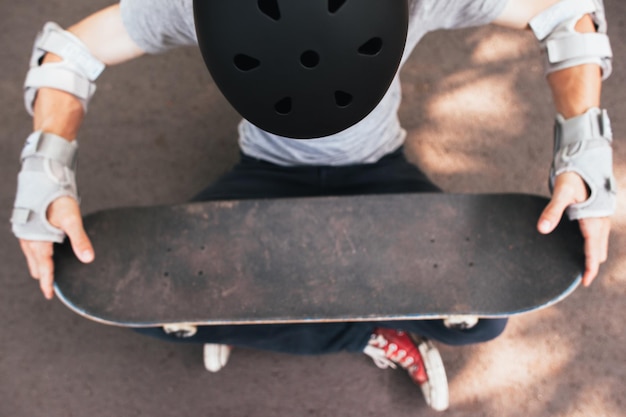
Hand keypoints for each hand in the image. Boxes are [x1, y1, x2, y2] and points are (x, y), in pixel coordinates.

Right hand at [19, 197, 93, 298]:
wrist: (43, 179)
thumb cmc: (58, 199)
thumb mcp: (72, 220)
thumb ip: (80, 240)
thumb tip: (88, 259)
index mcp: (39, 240)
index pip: (44, 267)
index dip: (47, 281)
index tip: (49, 295)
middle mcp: (28, 239)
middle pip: (35, 264)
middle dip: (42, 275)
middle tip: (49, 287)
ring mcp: (26, 232)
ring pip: (31, 256)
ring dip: (39, 265)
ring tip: (45, 274)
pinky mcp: (28, 226)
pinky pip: (30, 247)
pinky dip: (37, 255)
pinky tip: (44, 253)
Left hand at [537, 172, 609, 286]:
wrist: (584, 161)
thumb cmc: (572, 176)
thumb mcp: (561, 193)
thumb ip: (552, 211)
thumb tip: (542, 230)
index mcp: (593, 219)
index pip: (593, 249)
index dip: (590, 266)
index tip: (585, 281)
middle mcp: (600, 220)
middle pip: (599, 249)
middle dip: (592, 263)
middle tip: (583, 277)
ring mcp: (600, 217)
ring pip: (600, 242)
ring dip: (593, 254)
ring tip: (585, 265)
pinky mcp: (597, 213)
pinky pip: (597, 234)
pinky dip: (593, 245)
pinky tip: (584, 246)